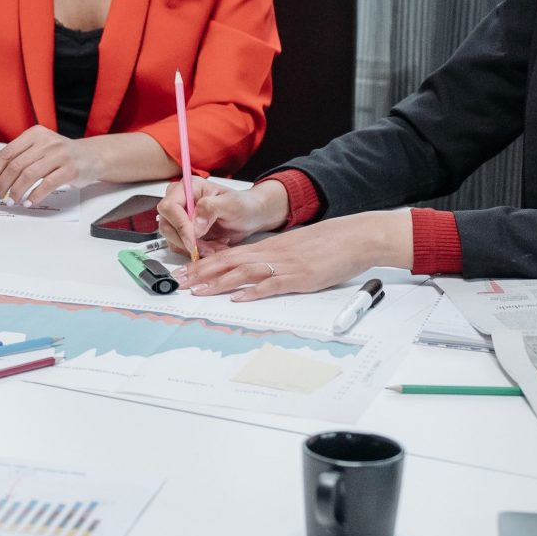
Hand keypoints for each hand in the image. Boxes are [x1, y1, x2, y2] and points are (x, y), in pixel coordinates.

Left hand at [0, 126, 97, 205]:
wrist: (92, 156)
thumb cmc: (61, 155)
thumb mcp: (39, 150)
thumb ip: (19, 159)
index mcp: (34, 134)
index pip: (6, 153)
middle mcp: (46, 142)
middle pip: (15, 165)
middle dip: (2, 183)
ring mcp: (59, 155)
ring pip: (29, 175)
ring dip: (16, 191)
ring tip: (12, 200)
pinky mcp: (70, 169)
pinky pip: (47, 184)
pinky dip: (35, 195)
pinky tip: (29, 201)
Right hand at [158, 177, 288, 256]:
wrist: (250, 217)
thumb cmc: (244, 205)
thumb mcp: (232, 204)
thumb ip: (211, 208)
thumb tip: (194, 223)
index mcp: (188, 188)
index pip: (170, 207)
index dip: (180, 225)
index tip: (194, 239)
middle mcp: (180, 202)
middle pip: (167, 225)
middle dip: (187, 241)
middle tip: (208, 248)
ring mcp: (180, 219)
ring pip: (172, 239)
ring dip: (194, 248)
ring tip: (216, 247)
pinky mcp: (183, 233)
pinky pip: (180, 247)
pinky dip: (196, 252)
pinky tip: (213, 247)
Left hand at [180, 212, 405, 301]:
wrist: (356, 237)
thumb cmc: (329, 242)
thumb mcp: (296, 247)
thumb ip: (275, 256)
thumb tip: (256, 267)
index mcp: (269, 247)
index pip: (229, 254)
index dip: (204, 263)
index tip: (186, 271)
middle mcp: (272, 254)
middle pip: (229, 262)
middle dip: (201, 273)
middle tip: (180, 282)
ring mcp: (285, 266)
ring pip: (243, 273)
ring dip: (218, 283)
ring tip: (198, 291)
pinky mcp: (300, 277)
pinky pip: (272, 285)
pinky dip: (253, 292)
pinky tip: (238, 298)